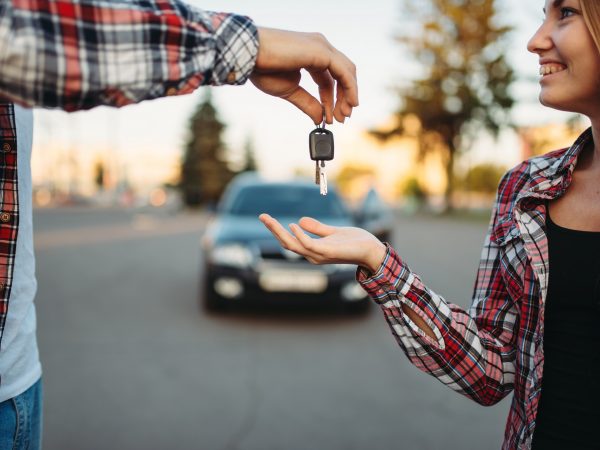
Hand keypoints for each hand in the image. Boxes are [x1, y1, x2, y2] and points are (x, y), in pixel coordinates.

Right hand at [250, 27, 357, 124]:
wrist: (250, 56)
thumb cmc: (263, 69)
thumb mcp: (290, 91)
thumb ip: (308, 104)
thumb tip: (320, 119)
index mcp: (311, 54)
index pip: (330, 78)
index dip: (332, 99)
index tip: (332, 117)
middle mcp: (319, 47)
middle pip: (342, 75)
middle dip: (344, 98)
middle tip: (342, 118)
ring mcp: (321, 46)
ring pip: (347, 72)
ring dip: (348, 95)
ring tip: (344, 115)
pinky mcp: (321, 50)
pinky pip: (344, 71)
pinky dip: (350, 88)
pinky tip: (350, 103)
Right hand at [258, 214, 385, 272]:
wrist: (372, 250)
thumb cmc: (355, 243)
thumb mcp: (333, 232)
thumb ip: (318, 228)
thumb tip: (299, 221)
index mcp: (313, 250)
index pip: (290, 240)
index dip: (277, 230)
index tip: (266, 218)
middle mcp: (313, 255)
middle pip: (287, 243)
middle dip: (273, 229)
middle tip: (261, 216)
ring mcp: (319, 255)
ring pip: (293, 244)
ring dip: (280, 231)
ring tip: (269, 219)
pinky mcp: (328, 252)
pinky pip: (309, 245)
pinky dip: (299, 236)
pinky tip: (293, 225)